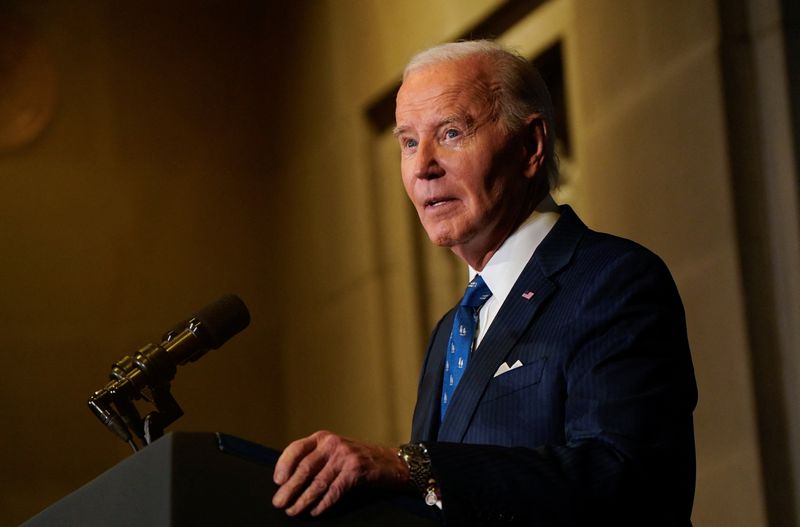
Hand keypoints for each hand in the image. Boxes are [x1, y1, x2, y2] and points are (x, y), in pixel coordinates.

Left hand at [271, 430, 409, 516]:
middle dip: (289, 488)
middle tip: (279, 503)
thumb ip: (315, 459)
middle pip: (305, 468)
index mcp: (323, 438)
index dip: (283, 465)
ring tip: (293, 511)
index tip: (277, 481)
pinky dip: (323, 504)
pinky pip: (334, 491)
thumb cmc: (358, 459)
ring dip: (303, 500)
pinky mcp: (356, 470)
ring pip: (318, 482)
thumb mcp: (334, 451)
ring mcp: (345, 456)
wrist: (390, 462)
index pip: (296, 448)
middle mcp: (332, 444)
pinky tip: (315, 511)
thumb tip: (287, 481)